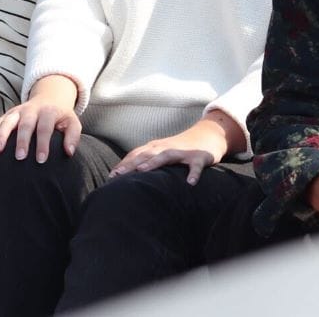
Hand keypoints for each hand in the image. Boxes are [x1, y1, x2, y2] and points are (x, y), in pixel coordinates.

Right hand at [0, 75, 80, 160]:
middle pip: (25, 124)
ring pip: (6, 122)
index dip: (43, 143)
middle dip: (21, 141)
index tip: (41, 160)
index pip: (45, 127)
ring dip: (0, 136)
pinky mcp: (6, 115)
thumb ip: (73, 136)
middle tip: (20, 158)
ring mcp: (16, 112)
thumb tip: (69, 152)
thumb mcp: (72, 122)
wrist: (49, 98)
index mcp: (48, 111)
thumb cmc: (61, 117)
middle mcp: (30, 110)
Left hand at [109, 118, 231, 184]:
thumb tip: (130, 174)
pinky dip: (193, 173)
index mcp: (156, 147)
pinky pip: (195, 166)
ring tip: (142, 171)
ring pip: (165, 156)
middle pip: (145, 155)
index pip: (136, 155)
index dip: (123, 165)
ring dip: (153, 163)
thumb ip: (148, 160)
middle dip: (130, 164)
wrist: (207, 135)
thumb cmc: (181, 148)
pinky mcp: (198, 157)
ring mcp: (182, 151)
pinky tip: (191, 182)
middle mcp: (166, 148)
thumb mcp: (162, 152)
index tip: (111, 175)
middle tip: (117, 175)